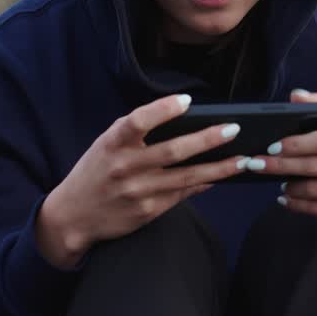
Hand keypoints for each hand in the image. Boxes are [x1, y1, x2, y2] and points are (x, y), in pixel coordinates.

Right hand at [36, 93, 245, 268]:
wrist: (74, 215)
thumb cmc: (96, 170)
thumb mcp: (107, 143)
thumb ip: (136, 132)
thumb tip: (182, 118)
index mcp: (113, 143)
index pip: (138, 121)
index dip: (163, 110)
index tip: (187, 101)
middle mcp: (126, 167)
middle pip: (172, 151)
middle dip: (207, 139)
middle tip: (233, 129)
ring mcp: (139, 192)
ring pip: (186, 177)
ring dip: (218, 168)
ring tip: (243, 158)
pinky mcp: (149, 211)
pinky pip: (183, 194)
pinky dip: (204, 184)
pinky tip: (222, 175)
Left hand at [249, 89, 316, 250]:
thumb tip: (296, 95)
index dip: (294, 143)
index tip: (270, 145)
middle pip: (316, 166)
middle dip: (281, 165)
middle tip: (257, 164)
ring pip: (316, 190)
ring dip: (290, 186)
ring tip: (277, 181)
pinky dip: (299, 205)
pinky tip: (287, 199)